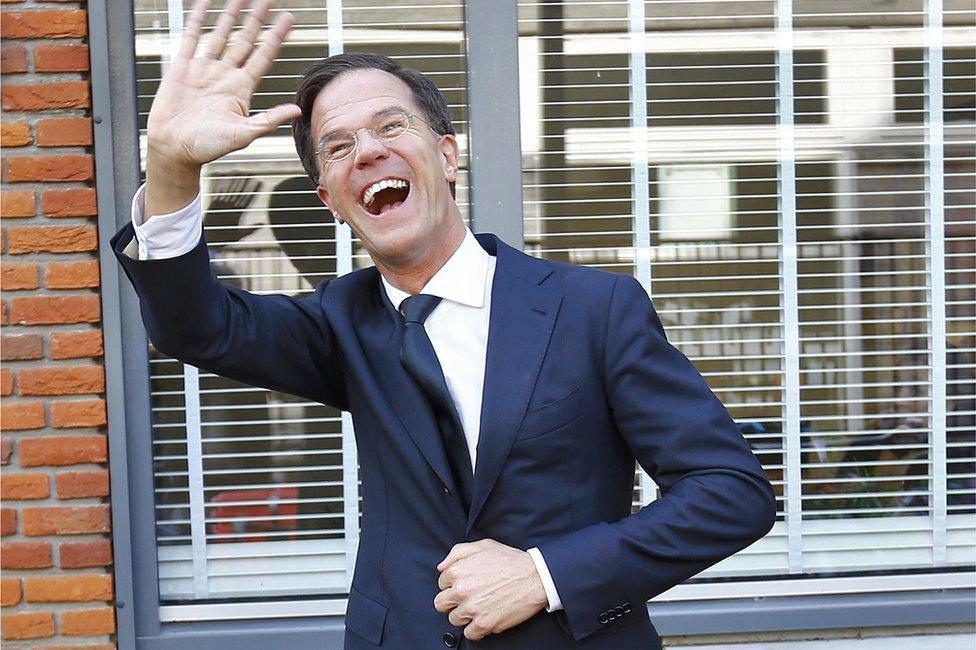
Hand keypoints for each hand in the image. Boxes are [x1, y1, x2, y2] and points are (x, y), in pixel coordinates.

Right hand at [145, 0, 301, 215]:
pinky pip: (191, 37)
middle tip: (270, 0)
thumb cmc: (208, 147)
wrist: (174, 150)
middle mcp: (225, 75)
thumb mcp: (243, 135)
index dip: (276, 36)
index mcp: (242, 89)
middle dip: (258, 19)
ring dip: (231, 14)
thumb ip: (269, 120)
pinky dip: (197, 19)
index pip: (263, 55)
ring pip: (221, 34)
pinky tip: (205, 3)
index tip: (289, 18)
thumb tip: (297, 110)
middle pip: (245, 40)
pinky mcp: (182, 68)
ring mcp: (204, 69)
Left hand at [434, 539, 547, 640]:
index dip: (454, 584)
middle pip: (441, 604)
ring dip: (464, 616)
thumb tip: (441, 567)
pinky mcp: (484, 624)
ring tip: (479, 607)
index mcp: (457, 571)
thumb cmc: (510, 560)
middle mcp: (460, 591)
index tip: (467, 584)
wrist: (535, 577)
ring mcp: (471, 609)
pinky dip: (476, 629)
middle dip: (452, 602)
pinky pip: (469, 634)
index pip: (441, 584)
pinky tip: (485, 618)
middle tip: (468, 599)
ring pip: (454, 620)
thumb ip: (457, 553)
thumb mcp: (483, 546)